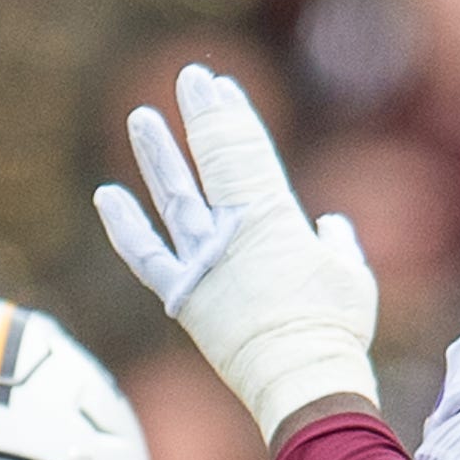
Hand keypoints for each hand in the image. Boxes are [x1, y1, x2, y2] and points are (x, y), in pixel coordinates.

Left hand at [94, 63, 380, 436]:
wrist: (302, 381)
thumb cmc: (335, 328)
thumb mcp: (352, 274)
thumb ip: (338, 244)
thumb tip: (329, 226)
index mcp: (274, 218)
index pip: (247, 153)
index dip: (232, 117)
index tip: (220, 87)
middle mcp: (231, 231)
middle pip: (212, 161)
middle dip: (200, 117)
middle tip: (188, 79)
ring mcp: (202, 263)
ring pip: (174, 198)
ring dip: (156, 156)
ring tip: (140, 118)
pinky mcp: (182, 296)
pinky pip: (145, 257)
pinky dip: (125, 227)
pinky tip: (107, 195)